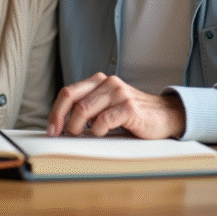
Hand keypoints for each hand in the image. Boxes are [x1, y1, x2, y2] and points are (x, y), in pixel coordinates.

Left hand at [47, 72, 185, 138]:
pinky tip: (101, 134)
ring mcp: (119, 93)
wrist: (164, 114)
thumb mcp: (107, 104)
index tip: (51, 128)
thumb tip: (62, 124)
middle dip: (61, 118)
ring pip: (85, 109)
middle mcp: (107, 82)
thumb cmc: (132, 113)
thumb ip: (89, 107)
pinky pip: (105, 119)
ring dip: (77, 127)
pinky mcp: (129, 107)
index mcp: (99, 80)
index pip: (69, 92)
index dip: (56, 110)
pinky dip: (98, 130)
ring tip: (79, 136)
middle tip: (59, 134)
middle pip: (73, 98)